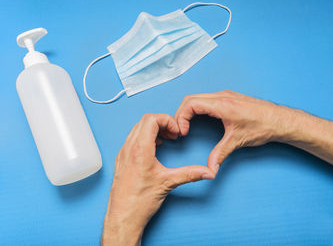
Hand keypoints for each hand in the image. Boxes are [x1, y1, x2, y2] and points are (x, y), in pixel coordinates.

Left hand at [102, 114, 213, 245]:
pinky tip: (153, 149)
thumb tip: (207, 172)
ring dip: (152, 129)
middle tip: (173, 134)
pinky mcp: (121, 160)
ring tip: (165, 140)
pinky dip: (144, 137)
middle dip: (162, 123)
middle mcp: (128, 148)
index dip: (167, 120)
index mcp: (140, 150)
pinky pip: (131, 139)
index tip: (176, 132)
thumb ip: (190, 174)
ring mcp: (123, 154)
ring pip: (136, 129)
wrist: (123, 217)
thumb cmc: (140, 202)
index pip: (151, 119)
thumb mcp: (168, 184)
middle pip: (144, 120)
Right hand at [175, 90, 292, 174]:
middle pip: (190, 99)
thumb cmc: (263, 126)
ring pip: (198, 97)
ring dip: (189, 110)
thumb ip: (220, 154)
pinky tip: (200, 120)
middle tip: (181, 129)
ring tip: (188, 125)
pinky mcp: (229, 98)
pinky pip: (206, 99)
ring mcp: (225, 95)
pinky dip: (197, 108)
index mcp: (222, 104)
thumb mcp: (238, 141)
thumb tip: (209, 169)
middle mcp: (222, 96)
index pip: (191, 104)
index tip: (183, 131)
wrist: (280, 120)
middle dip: (181, 113)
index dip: (181, 117)